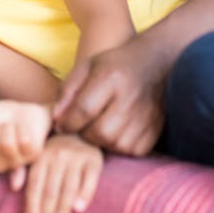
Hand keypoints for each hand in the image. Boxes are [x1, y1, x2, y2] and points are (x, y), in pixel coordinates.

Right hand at [0, 100, 51, 171]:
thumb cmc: (4, 116)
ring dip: (10, 126)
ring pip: (7, 143)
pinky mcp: (31, 156)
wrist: (29, 110)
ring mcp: (14, 162)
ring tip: (13, 127)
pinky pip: (23, 140)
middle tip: (1, 125)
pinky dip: (23, 127)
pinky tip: (24, 129)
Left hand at [19, 134, 102, 212]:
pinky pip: (90, 179)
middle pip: (51, 190)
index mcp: (42, 157)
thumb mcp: (38, 155)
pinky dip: (85, 193)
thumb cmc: (56, 150)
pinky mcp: (94, 159)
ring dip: (63, 211)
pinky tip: (79, 209)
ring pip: (68, 188)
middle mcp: (58, 156)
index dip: (32, 207)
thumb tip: (13, 187)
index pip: (35, 186)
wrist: (82, 129)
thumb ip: (23, 171)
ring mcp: (77, 157)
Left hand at [53, 36, 166, 155]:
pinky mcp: (156, 128)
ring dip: (102, 141)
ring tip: (100, 127)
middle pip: (100, 132)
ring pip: (115, 145)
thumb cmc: (115, 65)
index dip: (67, 122)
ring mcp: (147, 114)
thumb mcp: (87, 66)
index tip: (62, 123)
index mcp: (111, 77)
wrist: (155, 62)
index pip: (83, 109)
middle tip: (82, 126)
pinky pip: (132, 150)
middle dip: (85, 134)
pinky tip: (117, 132)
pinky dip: (120, 146)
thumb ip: (68, 90)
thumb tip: (56, 119)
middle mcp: (131, 97)